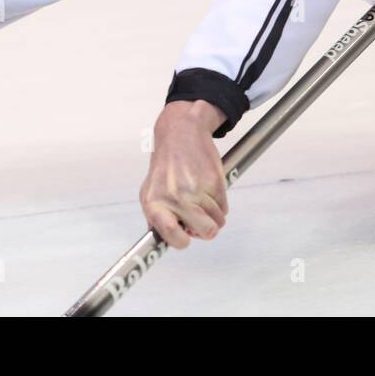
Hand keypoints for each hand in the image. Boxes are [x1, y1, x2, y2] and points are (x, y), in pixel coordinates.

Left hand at [139, 100, 229, 248]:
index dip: (182, 241)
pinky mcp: (214, 183)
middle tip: (199, 216)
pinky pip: (224, 208)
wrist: (181, 133)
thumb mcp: (150, 190)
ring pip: (217, 222)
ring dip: (214, 215)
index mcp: (155, 205)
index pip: (172, 237)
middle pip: (205, 233)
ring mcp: (196, 191)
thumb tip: (161, 242)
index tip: (186, 238)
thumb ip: (155, 218)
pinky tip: (208, 188)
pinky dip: (220, 203)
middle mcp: (176, 199)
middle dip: (206, 229)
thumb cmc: (166, 165)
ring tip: (201, 197)